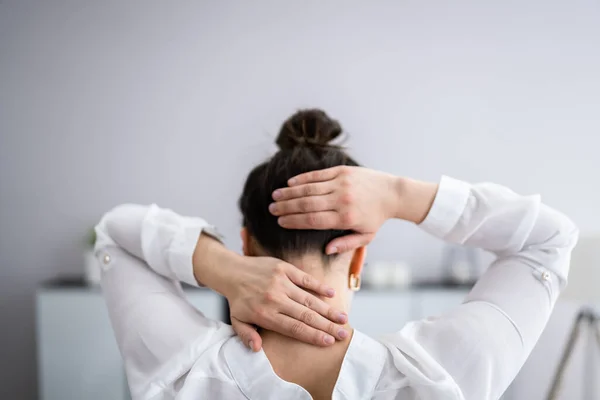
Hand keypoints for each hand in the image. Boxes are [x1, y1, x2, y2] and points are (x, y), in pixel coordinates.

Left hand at [192, 235, 348, 351]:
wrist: (232, 271)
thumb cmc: (238, 300)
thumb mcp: (237, 321)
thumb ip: (247, 336)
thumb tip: (257, 349)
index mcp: (265, 314)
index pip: (294, 328)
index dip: (313, 335)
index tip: (329, 342)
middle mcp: (275, 299)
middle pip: (306, 315)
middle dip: (327, 326)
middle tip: (343, 333)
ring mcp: (280, 282)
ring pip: (308, 299)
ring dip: (327, 309)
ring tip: (343, 318)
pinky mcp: (283, 268)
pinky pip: (305, 278)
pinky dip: (318, 286)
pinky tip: (331, 294)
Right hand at [269, 166, 402, 252]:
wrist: (392, 192)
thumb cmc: (376, 217)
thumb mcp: (365, 236)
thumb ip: (345, 244)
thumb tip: (325, 250)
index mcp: (345, 218)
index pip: (312, 220)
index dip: (294, 221)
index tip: (280, 223)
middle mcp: (341, 200)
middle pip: (307, 204)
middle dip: (286, 207)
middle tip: (271, 209)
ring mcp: (341, 183)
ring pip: (309, 188)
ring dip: (289, 193)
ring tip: (275, 196)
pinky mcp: (342, 171)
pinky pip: (318, 175)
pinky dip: (302, 179)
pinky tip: (289, 183)